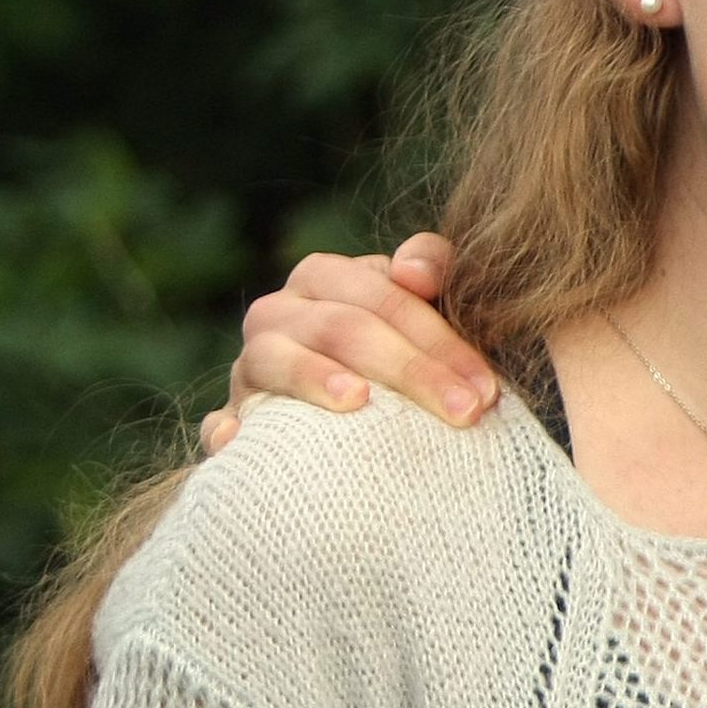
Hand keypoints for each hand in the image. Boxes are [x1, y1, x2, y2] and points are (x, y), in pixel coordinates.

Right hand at [198, 234, 498, 454]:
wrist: (363, 404)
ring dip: (313, 377)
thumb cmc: (404, 347)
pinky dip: (225, 430)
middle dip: (410, 368)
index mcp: (326, 278)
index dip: (440, 338)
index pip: (383, 297)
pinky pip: (219, 422)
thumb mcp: (427, 303)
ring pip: (275, 359)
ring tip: (358, 400)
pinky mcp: (233, 418)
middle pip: (343, 328)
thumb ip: (433, 265)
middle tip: (465, 412)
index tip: (487, 389)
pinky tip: (239, 442)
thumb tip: (412, 273)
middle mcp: (280, 313)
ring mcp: (250, 366)